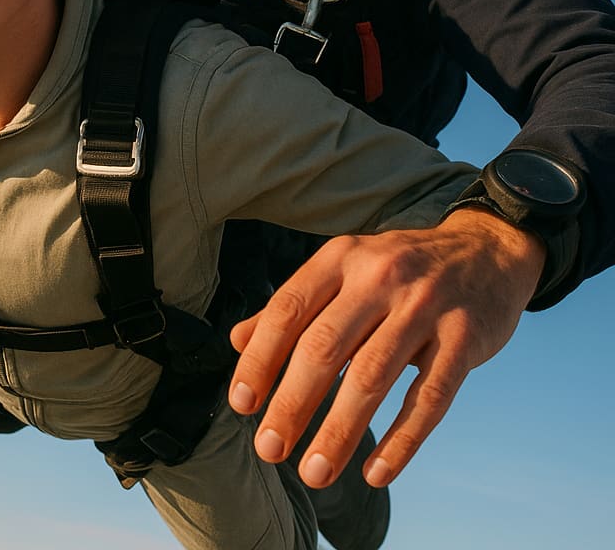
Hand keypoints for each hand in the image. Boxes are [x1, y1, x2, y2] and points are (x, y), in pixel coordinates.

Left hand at [228, 209, 545, 487]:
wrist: (487, 250)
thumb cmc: (399, 268)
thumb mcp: (344, 269)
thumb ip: (294, 305)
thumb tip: (237, 341)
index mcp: (341, 258)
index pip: (288, 310)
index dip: (260, 359)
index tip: (241, 404)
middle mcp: (379, 276)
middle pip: (324, 347)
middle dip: (291, 404)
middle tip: (268, 449)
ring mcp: (425, 306)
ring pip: (372, 378)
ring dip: (338, 432)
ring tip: (313, 472)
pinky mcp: (465, 338)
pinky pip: (428, 398)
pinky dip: (401, 441)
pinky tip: (375, 474)